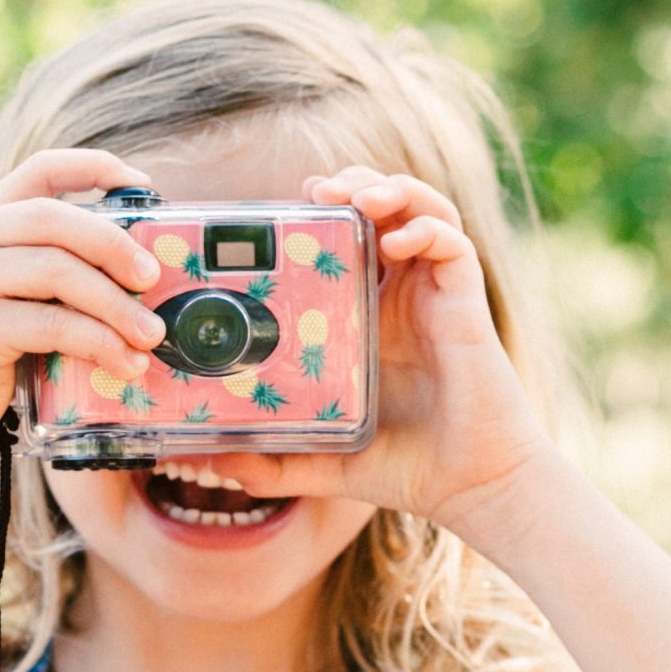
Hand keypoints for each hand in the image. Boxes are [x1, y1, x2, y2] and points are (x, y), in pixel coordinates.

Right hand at [0, 148, 170, 460]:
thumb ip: (41, 271)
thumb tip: (134, 272)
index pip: (39, 171)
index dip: (96, 168)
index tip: (142, 186)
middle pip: (54, 218)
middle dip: (115, 245)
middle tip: (154, 276)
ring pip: (58, 270)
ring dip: (116, 304)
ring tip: (151, 333)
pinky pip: (52, 323)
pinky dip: (98, 341)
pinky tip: (123, 362)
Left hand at [192, 166, 552, 527]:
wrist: (468, 487)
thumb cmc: (403, 466)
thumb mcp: (321, 461)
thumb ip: (267, 462)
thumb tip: (202, 460)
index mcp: (368, 316)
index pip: (345, 243)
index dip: (320, 215)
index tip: (286, 211)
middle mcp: (402, 295)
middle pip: (384, 211)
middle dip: (353, 184)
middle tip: (318, 190)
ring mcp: (435, 295)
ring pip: (422, 210)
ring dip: (393, 189)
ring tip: (360, 196)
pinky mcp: (466, 302)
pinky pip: (453, 244)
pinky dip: (427, 228)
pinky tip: (397, 243)